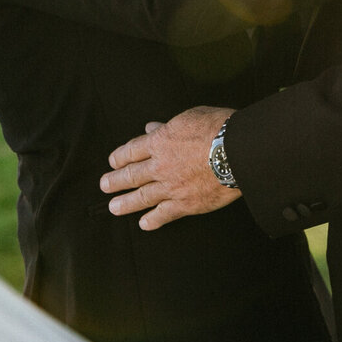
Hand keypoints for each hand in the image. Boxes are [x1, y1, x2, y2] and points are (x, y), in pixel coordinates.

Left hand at [100, 106, 237, 230]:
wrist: (236, 152)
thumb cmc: (217, 128)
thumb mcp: (190, 117)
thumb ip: (168, 126)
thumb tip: (150, 127)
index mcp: (160, 142)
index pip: (132, 150)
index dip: (120, 157)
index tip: (113, 162)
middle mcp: (160, 166)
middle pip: (131, 175)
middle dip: (115, 181)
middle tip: (104, 185)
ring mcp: (170, 187)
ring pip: (141, 197)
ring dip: (125, 203)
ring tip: (114, 207)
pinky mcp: (185, 204)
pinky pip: (164, 214)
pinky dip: (152, 220)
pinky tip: (144, 224)